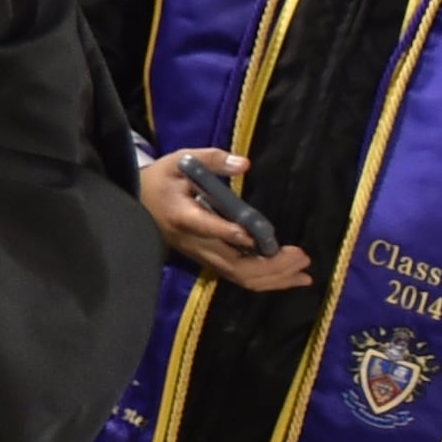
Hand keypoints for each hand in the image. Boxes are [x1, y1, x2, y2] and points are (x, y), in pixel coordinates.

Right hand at [141, 149, 310, 291]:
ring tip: (304, 273)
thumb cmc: (161, 181)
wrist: (137, 205)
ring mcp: (203, 256)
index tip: (255, 236)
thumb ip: (211, 160)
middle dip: (271, 265)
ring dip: (274, 278)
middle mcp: (195, 243)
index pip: (206, 227)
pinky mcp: (210, 261)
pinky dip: (267, 281)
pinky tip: (289, 278)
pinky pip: (240, 277)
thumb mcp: (180, 161)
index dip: (229, 232)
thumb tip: (244, 164)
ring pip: (240, 277)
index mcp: (183, 216)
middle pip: (234, 265)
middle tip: (301, 256)